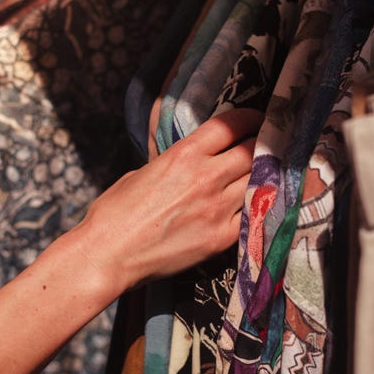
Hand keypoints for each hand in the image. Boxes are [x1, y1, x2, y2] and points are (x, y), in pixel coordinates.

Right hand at [75, 108, 262, 290]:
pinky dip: (256, 205)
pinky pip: (252, 214)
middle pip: (252, 151)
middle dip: (261, 145)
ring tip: (263, 172)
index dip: (249, 118)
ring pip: (258, 181)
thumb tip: (189, 161)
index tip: (255, 120)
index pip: (231, 125)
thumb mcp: (142, 172)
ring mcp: (216, 209)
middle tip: (264, 145)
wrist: (109, 255)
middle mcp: (205, 178)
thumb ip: (173, 162)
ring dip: (262, 174)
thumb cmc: (115, 213)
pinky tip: (255, 202)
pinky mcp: (220, 238)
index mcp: (183, 155)